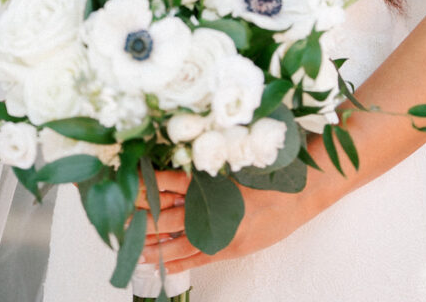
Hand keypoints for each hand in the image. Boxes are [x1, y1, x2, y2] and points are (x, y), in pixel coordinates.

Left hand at [138, 169, 323, 274]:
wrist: (305, 190)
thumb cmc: (277, 171)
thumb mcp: (240, 160)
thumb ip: (213, 167)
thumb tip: (186, 167)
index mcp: (211, 181)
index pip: (168, 183)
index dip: (147, 187)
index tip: (129, 187)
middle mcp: (213, 206)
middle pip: (166, 215)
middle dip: (142, 219)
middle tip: (120, 222)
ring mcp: (221, 229)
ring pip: (176, 241)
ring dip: (153, 245)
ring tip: (133, 248)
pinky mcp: (231, 246)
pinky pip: (197, 257)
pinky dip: (177, 260)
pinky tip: (161, 263)